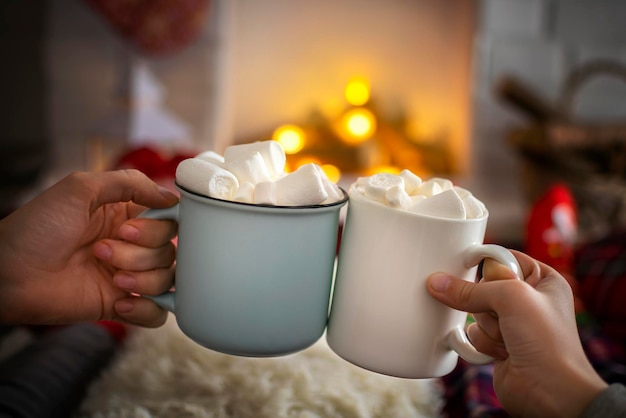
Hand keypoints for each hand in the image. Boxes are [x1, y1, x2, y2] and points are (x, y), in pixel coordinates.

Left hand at [0, 170, 178, 326]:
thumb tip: (170, 196)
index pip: (169, 219)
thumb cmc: (36, 229)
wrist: (7, 274)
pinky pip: (156, 313)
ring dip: (140, 279)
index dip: (158, 226)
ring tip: (108, 277)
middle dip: (140, 252)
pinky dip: (146, 309)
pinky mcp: (119, 304)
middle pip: (170, 250)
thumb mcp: (80, 188)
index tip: (128, 228)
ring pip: (165, 280)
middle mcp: (130, 245)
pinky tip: (121, 303)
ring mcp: (127, 276)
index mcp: (125, 215)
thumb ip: (129, 182)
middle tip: (102, 250)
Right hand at [427, 250, 607, 416]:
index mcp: (542, 280)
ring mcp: (513, 325)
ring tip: (508, 340)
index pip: (502, 258)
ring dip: (486, 328)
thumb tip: (438, 283)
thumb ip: (471, 289)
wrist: (551, 393)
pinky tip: (500, 353)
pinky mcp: (499, 345)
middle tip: (502, 315)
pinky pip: (473, 333)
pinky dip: (481, 343)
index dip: (486, 263)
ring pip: (475, 312)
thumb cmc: (547, 343)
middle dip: (486, 304)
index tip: (464, 264)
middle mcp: (528, 301)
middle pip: (483, 286)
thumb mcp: (511, 299)